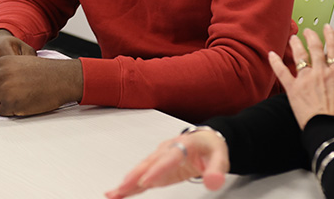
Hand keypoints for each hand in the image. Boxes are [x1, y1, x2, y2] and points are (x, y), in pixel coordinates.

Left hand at [0, 31, 83, 115]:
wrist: (61, 78)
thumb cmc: (45, 72)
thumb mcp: (20, 62)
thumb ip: (2, 71)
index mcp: (1, 63)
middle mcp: (0, 75)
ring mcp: (4, 90)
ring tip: (11, 103)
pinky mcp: (12, 104)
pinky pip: (1, 113)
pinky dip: (9, 112)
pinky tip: (20, 105)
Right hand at [105, 130, 228, 198]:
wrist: (205, 140)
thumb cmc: (210, 147)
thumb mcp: (220, 157)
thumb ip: (217, 170)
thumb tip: (213, 181)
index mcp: (184, 144)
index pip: (169, 158)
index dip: (157, 170)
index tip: (146, 181)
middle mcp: (168, 149)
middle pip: (149, 162)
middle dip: (134, 176)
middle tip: (122, 189)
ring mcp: (160, 157)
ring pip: (141, 169)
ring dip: (127, 181)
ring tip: (113, 194)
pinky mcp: (157, 167)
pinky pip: (142, 176)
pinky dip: (129, 185)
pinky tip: (118, 193)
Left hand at [268, 26, 333, 129]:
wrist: (329, 131)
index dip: (330, 36)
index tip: (327, 28)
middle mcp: (320, 72)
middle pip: (315, 48)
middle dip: (311, 36)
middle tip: (308, 31)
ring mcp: (305, 79)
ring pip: (299, 56)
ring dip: (296, 45)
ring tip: (293, 38)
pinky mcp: (293, 89)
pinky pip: (282, 72)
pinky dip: (276, 62)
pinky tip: (271, 55)